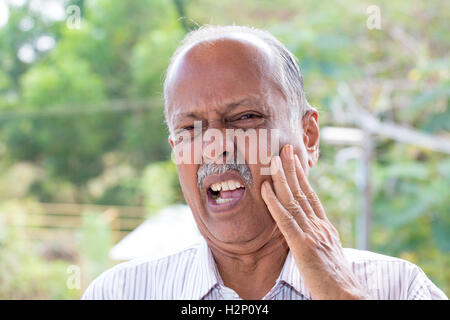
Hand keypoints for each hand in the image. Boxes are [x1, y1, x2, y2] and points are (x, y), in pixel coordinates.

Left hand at [261, 144, 369, 299]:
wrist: (346, 296)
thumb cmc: (336, 280)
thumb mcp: (329, 253)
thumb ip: (319, 238)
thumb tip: (309, 229)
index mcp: (326, 228)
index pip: (311, 196)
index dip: (302, 178)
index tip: (294, 161)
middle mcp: (320, 226)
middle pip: (303, 192)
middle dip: (292, 169)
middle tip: (284, 149)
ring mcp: (312, 234)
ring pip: (293, 200)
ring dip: (282, 178)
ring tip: (273, 159)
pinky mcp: (303, 245)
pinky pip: (285, 220)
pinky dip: (274, 203)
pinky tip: (265, 189)